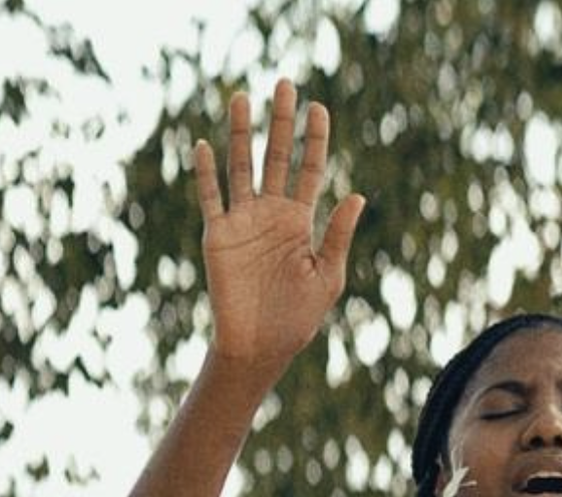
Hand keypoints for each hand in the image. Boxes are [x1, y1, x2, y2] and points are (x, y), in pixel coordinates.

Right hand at [193, 79, 366, 370]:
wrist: (260, 346)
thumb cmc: (298, 317)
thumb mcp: (327, 276)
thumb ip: (338, 236)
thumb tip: (357, 196)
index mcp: (300, 221)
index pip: (309, 170)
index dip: (314, 139)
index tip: (319, 108)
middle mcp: (271, 214)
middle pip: (276, 157)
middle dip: (280, 123)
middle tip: (284, 84)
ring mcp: (242, 221)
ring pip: (241, 167)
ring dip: (241, 134)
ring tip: (243, 98)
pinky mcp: (218, 236)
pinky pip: (211, 198)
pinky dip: (206, 173)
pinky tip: (204, 145)